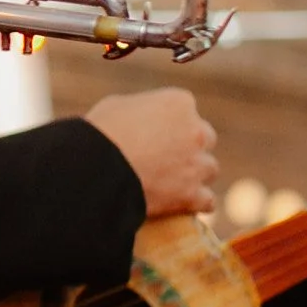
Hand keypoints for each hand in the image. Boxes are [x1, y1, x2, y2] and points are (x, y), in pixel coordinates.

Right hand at [83, 88, 217, 216]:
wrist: (96, 168)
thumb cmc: (100, 132)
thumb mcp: (118, 106)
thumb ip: (142, 111)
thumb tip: (142, 121)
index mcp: (179, 103)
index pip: (185, 110)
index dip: (170, 123)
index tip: (156, 132)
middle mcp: (196, 131)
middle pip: (204, 138)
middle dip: (190, 145)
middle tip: (167, 155)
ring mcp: (197, 164)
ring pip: (209, 169)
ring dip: (195, 173)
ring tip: (173, 181)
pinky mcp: (193, 194)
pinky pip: (207, 200)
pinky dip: (197, 202)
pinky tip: (185, 203)